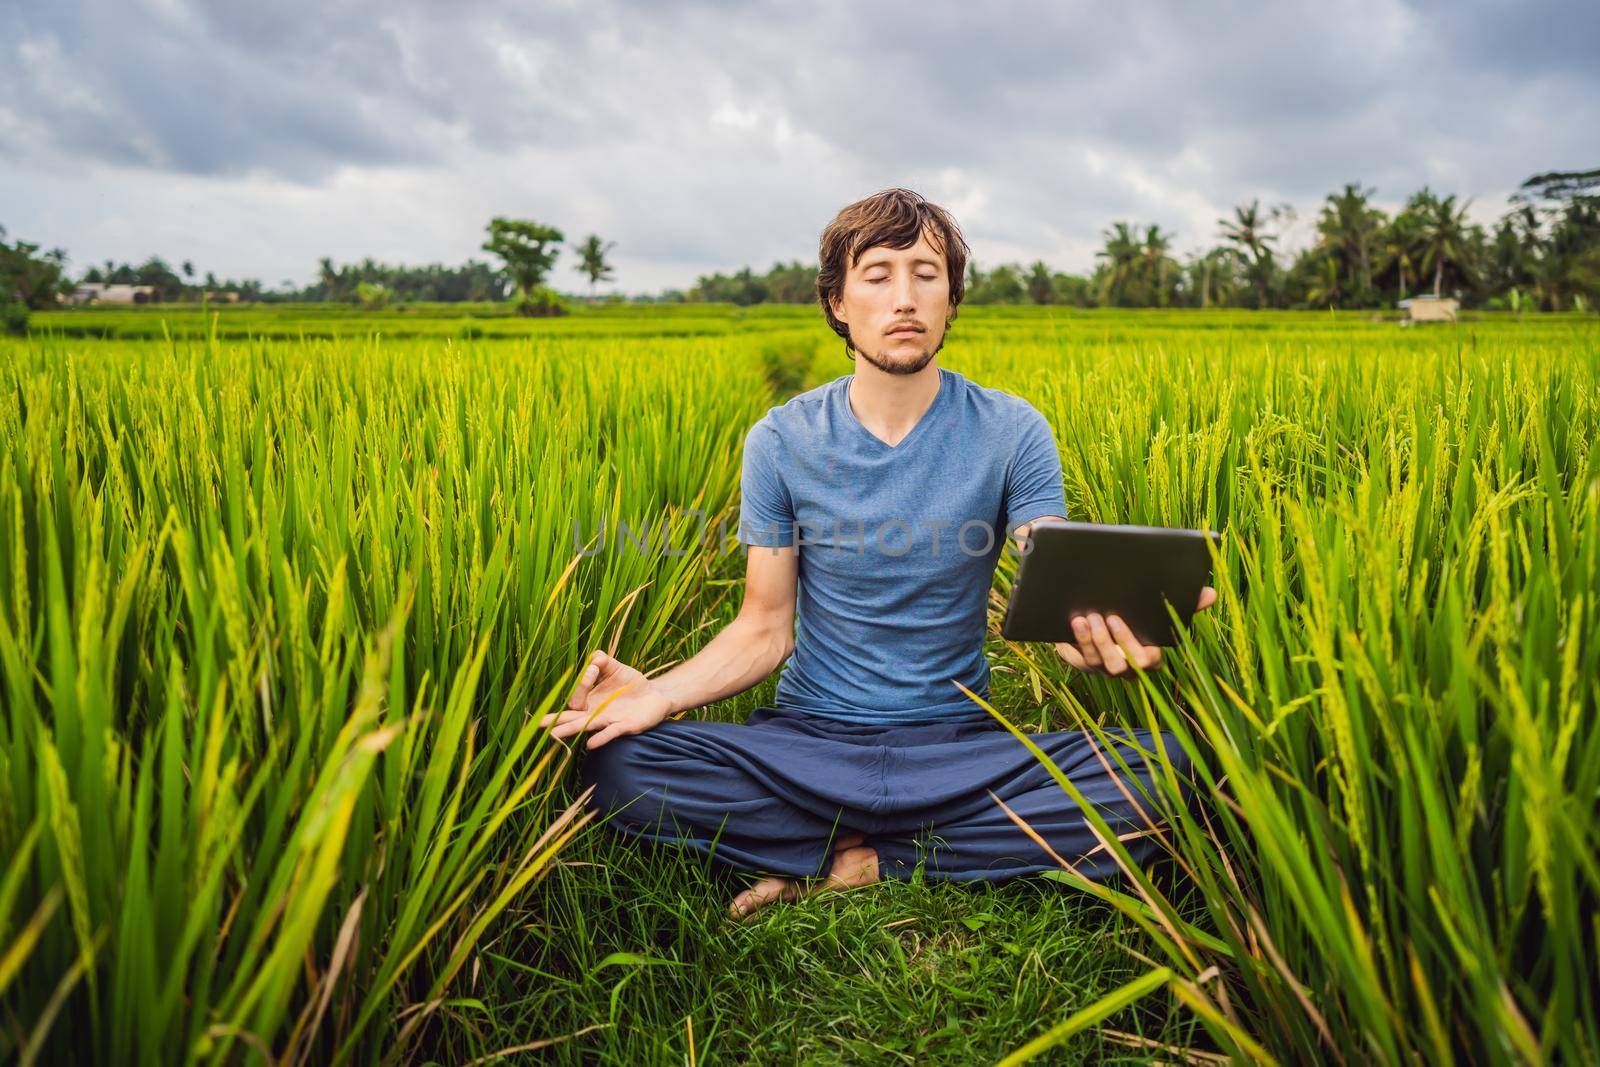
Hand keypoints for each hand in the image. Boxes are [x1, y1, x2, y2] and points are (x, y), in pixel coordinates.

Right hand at [537, 650, 673, 748]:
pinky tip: (590, 744)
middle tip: (537, 724)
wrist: (655, 695)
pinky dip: (601, 738)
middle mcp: (595, 713)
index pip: (576, 695)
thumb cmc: (631, 684)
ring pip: (585, 726)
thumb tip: (594, 658)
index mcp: (590, 700)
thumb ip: (604, 661)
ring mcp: (608, 721)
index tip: (594, 669)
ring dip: (570, 730)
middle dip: (554, 720)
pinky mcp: (625, 726)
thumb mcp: (616, 668)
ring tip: (554, 735)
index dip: (582, 682)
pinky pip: (610, 733)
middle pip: (572, 717)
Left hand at [1053, 586, 1216, 677]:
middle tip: (1105, 617)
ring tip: (1087, 616)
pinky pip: (1080, 657)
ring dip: (1093, 639)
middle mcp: (1126, 667)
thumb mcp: (1158, 609)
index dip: (1131, 644)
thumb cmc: (1138, 614)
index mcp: (1148, 656)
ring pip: (1098, 662)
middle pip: (1119, 665)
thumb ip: (1187, 603)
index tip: (1119, 620)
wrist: (1101, 613)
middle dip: (1109, 642)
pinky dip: (1079, 639)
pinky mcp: (1084, 662)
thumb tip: (1212, 593)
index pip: (1147, 661)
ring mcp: (1104, 667)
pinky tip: (1077, 621)